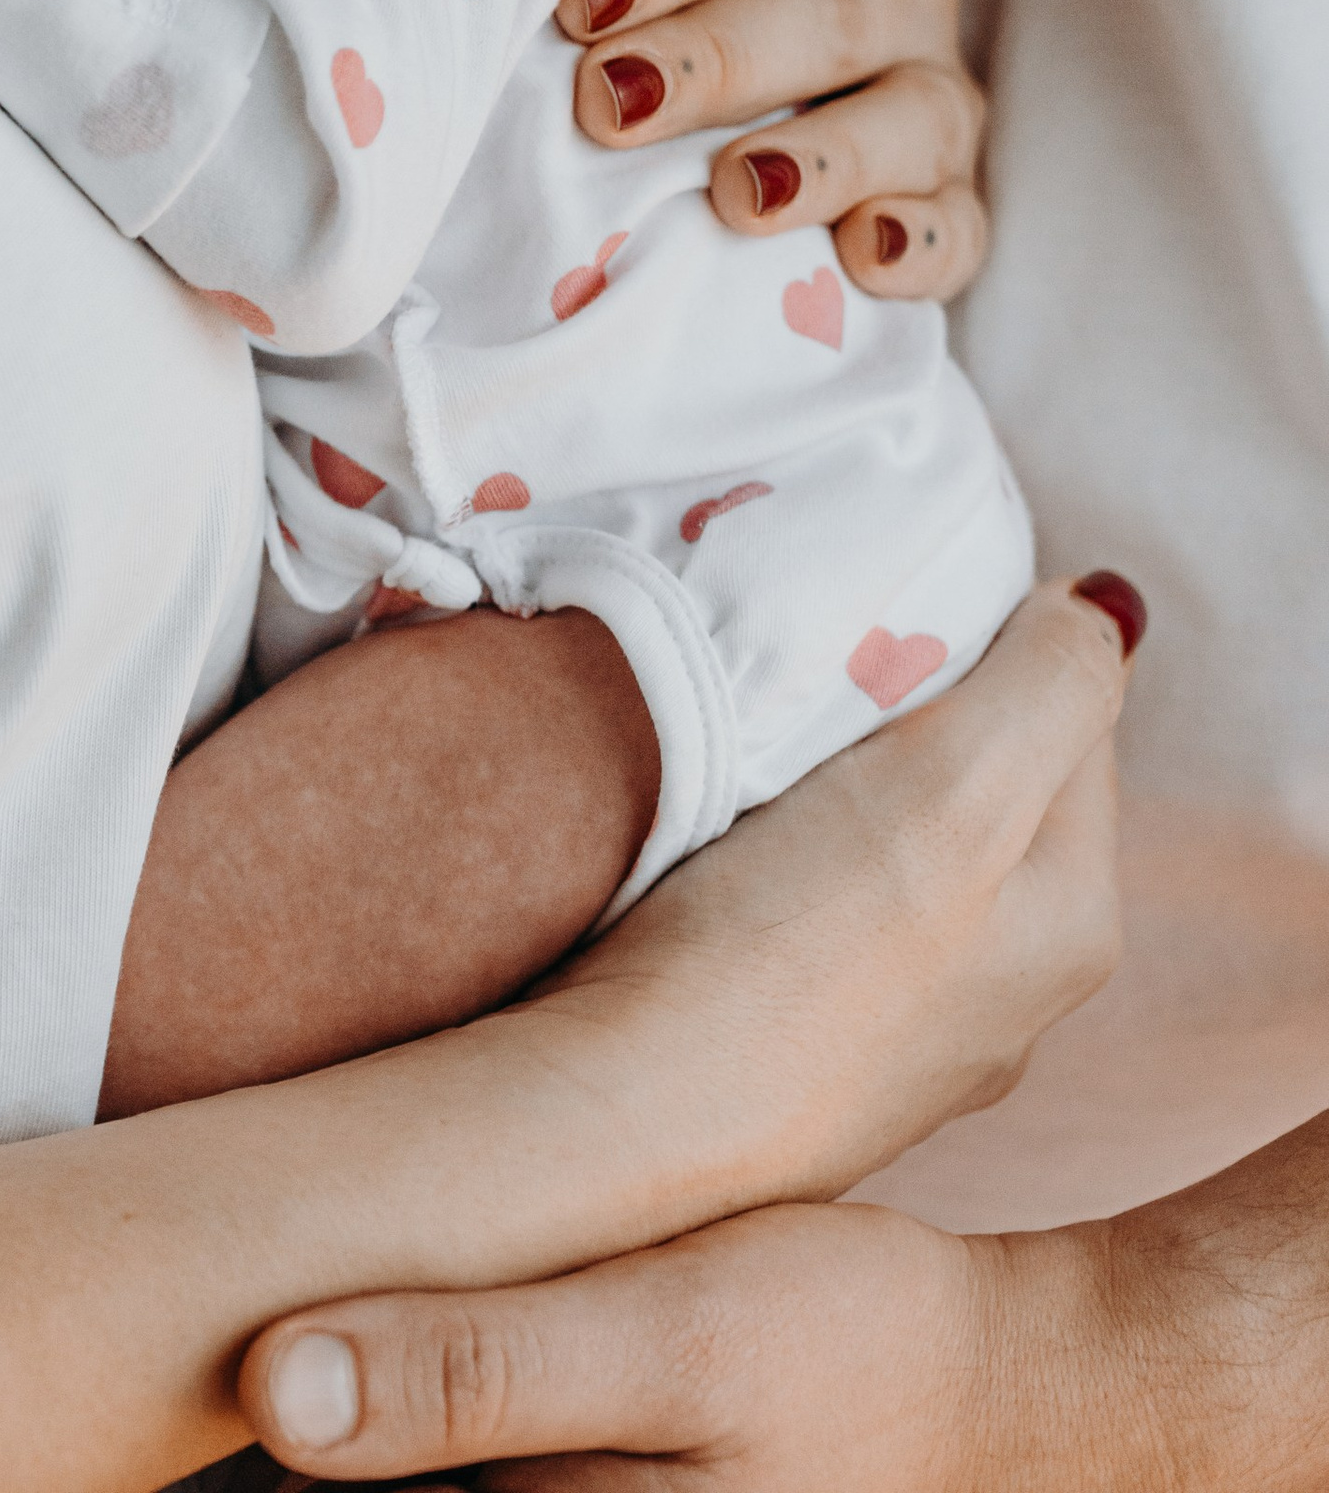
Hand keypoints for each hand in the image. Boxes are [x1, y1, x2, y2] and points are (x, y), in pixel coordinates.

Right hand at [239, 577, 1144, 1481]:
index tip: (882, 603)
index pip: (1068, 718)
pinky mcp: (800, 1045)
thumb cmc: (789, 955)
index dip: (984, 636)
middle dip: (911, 703)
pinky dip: (781, 843)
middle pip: (984, 777)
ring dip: (840, 772)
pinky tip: (719, 832)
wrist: (622, 1125)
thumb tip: (1106, 607)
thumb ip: (1050, 685)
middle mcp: (1007, 989)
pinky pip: (819, 900)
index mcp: (1072, 920)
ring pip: (895, 838)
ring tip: (755, 729)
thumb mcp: (958, 787)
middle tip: (813, 655)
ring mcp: (902, 1029)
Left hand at [565, 0, 984, 304]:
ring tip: (736, 192)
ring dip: (825, 158)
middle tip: (608, 101)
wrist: (715, 46)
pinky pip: (960, 227)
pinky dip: (920, 244)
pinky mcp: (948, 197)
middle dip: (717, 61)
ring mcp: (934, 92)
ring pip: (910, 119)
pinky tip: (864, 260)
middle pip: (830, 14)